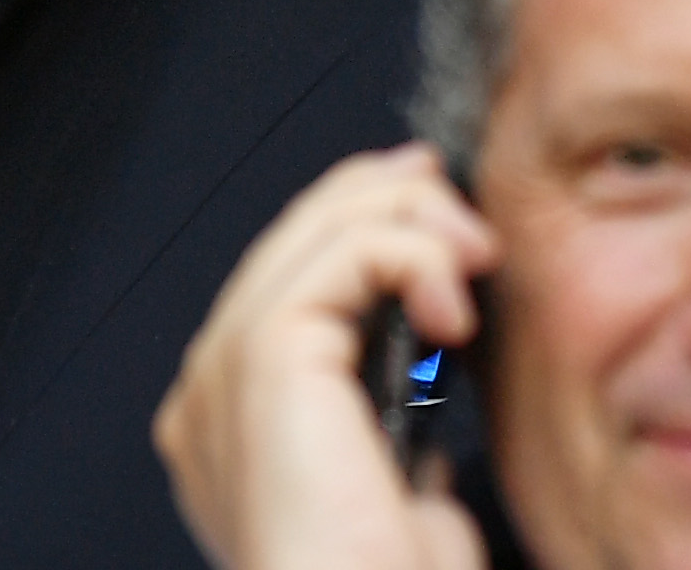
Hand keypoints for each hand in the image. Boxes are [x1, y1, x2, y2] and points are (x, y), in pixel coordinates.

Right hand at [153, 148, 498, 569]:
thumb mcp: (402, 488)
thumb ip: (391, 416)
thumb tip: (430, 350)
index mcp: (236, 421)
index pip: (293, 273)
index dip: (374, 220)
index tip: (452, 220)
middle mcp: (213, 391)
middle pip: (299, 231)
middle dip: (399, 201)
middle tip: (476, 233)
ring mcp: (224, 374)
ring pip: (321, 224)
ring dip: (421, 223)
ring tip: (477, 268)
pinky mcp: (263, 361)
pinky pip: (345, 252)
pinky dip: (416, 254)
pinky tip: (455, 314)